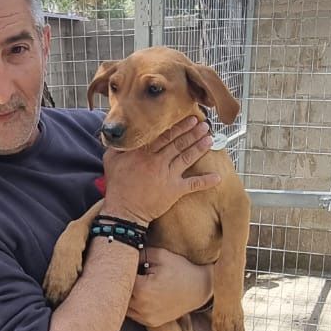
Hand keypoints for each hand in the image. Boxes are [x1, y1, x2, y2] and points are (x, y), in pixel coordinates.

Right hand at [101, 117, 219, 225]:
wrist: (124, 211)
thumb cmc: (117, 186)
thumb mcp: (112, 159)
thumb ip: (120, 144)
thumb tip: (122, 132)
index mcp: (144, 152)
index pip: (165, 135)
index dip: (179, 126)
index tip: (189, 119)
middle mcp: (158, 160)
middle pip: (179, 143)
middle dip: (193, 132)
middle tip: (204, 124)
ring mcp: (167, 175)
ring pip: (187, 157)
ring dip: (200, 147)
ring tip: (210, 138)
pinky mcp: (174, 190)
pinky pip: (193, 184)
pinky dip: (206, 181)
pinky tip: (218, 177)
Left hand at [127, 248, 213, 327]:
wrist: (200, 288)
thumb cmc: (180, 269)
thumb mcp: (159, 255)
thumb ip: (137, 255)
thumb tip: (122, 256)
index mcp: (141, 290)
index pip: (119, 279)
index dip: (120, 271)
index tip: (123, 264)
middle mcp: (141, 307)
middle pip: (120, 295)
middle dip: (121, 284)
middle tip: (128, 273)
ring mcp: (146, 317)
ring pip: (124, 307)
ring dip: (126, 296)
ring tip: (136, 284)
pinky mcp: (151, 323)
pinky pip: (133, 315)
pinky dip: (133, 306)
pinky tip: (142, 295)